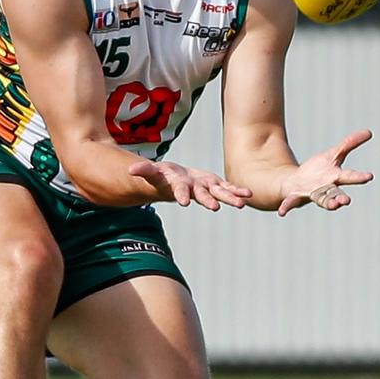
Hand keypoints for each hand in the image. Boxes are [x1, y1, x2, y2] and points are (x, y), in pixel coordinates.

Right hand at [129, 159, 251, 210]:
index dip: (181, 195)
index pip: (179, 191)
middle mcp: (193, 190)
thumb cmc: (162, 177)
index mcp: (178, 187)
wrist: (174, 182)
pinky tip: (248, 194)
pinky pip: (227, 188)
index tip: (183, 202)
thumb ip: (143, 171)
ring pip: (219, 194)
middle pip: (202, 195)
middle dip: (208, 201)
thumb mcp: (152, 173)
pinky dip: (237, 190)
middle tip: (215, 208)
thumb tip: (130, 170)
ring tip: (241, 204)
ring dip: (230, 198)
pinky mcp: (214, 185)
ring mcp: (205, 188)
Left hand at [278, 129, 373, 216]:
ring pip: (319, 200)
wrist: (298, 182)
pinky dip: (287, 207)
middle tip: (345, 201)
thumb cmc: (319, 170)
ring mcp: (311, 194)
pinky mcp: (296, 196)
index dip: (359, 177)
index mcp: (335, 178)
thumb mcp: (334, 154)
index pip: (349, 176)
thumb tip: (369, 132)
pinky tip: (282, 212)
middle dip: (340, 198)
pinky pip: (291, 203)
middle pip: (335, 194)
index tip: (369, 176)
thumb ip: (349, 144)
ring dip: (325, 203)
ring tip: (332, 205)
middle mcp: (326, 189)